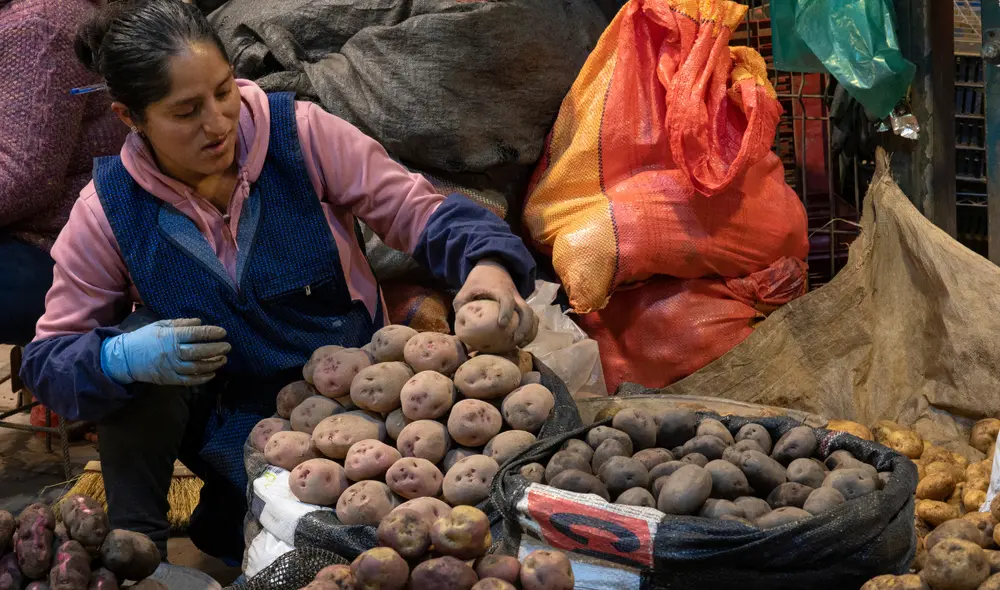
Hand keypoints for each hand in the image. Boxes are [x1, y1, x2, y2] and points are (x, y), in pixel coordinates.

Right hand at [100, 318, 230, 385]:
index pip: (194, 334)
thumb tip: (200, 322)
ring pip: (196, 367)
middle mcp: (172, 353)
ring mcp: (171, 367)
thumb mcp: (160, 325)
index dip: (210, 333)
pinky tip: (212, 373)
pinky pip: (189, 380)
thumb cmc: (144, 338)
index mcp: (169, 337)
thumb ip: (180, 323)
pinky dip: (202, 378)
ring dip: (212, 364)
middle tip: (228, 347)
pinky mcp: (169, 379)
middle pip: (198, 351)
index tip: (223, 332)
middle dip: (216, 349)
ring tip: (223, 359)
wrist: (125, 358)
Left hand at [454, 260, 537, 345]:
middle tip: (515, 339)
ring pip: (532, 315)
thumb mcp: (466, 289)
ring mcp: (520, 300)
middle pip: (526, 310)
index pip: (507, 299)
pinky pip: (532, 317)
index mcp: (500, 289)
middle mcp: (514, 295)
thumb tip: (459, 327)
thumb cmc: (479, 280)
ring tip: (521, 344)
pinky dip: (531, 329)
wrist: (494, 266)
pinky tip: (523, 341)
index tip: (502, 324)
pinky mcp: (522, 306)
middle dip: (524, 326)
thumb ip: (461, 305)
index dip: (506, 311)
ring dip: (530, 330)